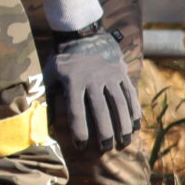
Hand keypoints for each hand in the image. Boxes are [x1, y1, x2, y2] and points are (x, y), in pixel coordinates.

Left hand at [47, 28, 139, 151]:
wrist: (82, 35)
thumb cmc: (62, 61)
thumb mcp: (51, 76)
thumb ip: (51, 99)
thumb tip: (48, 127)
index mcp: (72, 82)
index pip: (76, 112)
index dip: (79, 131)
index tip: (81, 147)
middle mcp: (93, 79)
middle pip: (101, 111)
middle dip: (104, 133)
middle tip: (106, 149)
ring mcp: (109, 75)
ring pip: (119, 104)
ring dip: (123, 126)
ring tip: (124, 142)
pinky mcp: (121, 73)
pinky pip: (130, 94)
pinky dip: (134, 111)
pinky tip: (136, 126)